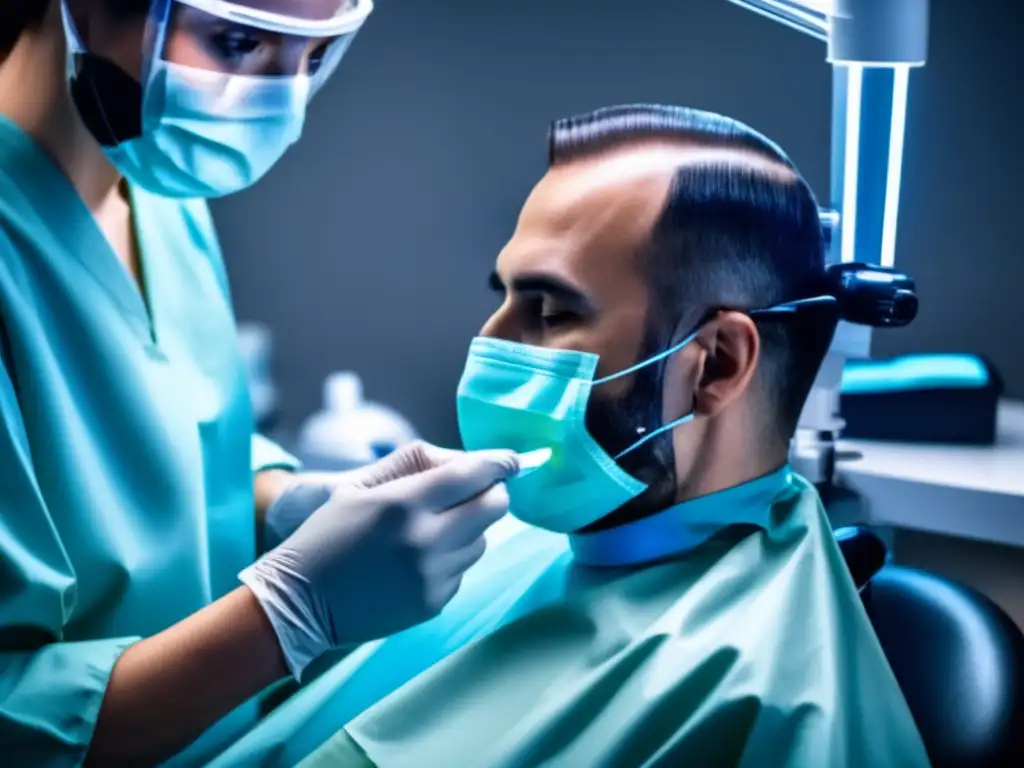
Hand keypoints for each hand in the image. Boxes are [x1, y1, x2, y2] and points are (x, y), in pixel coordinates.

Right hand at [240, 441, 518, 678]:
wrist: (299, 604)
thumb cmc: (327, 535)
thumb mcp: (359, 485)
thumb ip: (414, 463)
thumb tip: (466, 461)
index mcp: (404, 503)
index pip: (473, 475)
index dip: (500, 463)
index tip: (513, 461)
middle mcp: (426, 540)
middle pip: (494, 507)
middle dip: (493, 493)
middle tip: (478, 490)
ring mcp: (433, 576)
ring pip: (482, 540)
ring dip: (470, 528)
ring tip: (432, 530)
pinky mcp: (435, 603)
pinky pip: (463, 570)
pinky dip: (452, 559)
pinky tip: (417, 561)